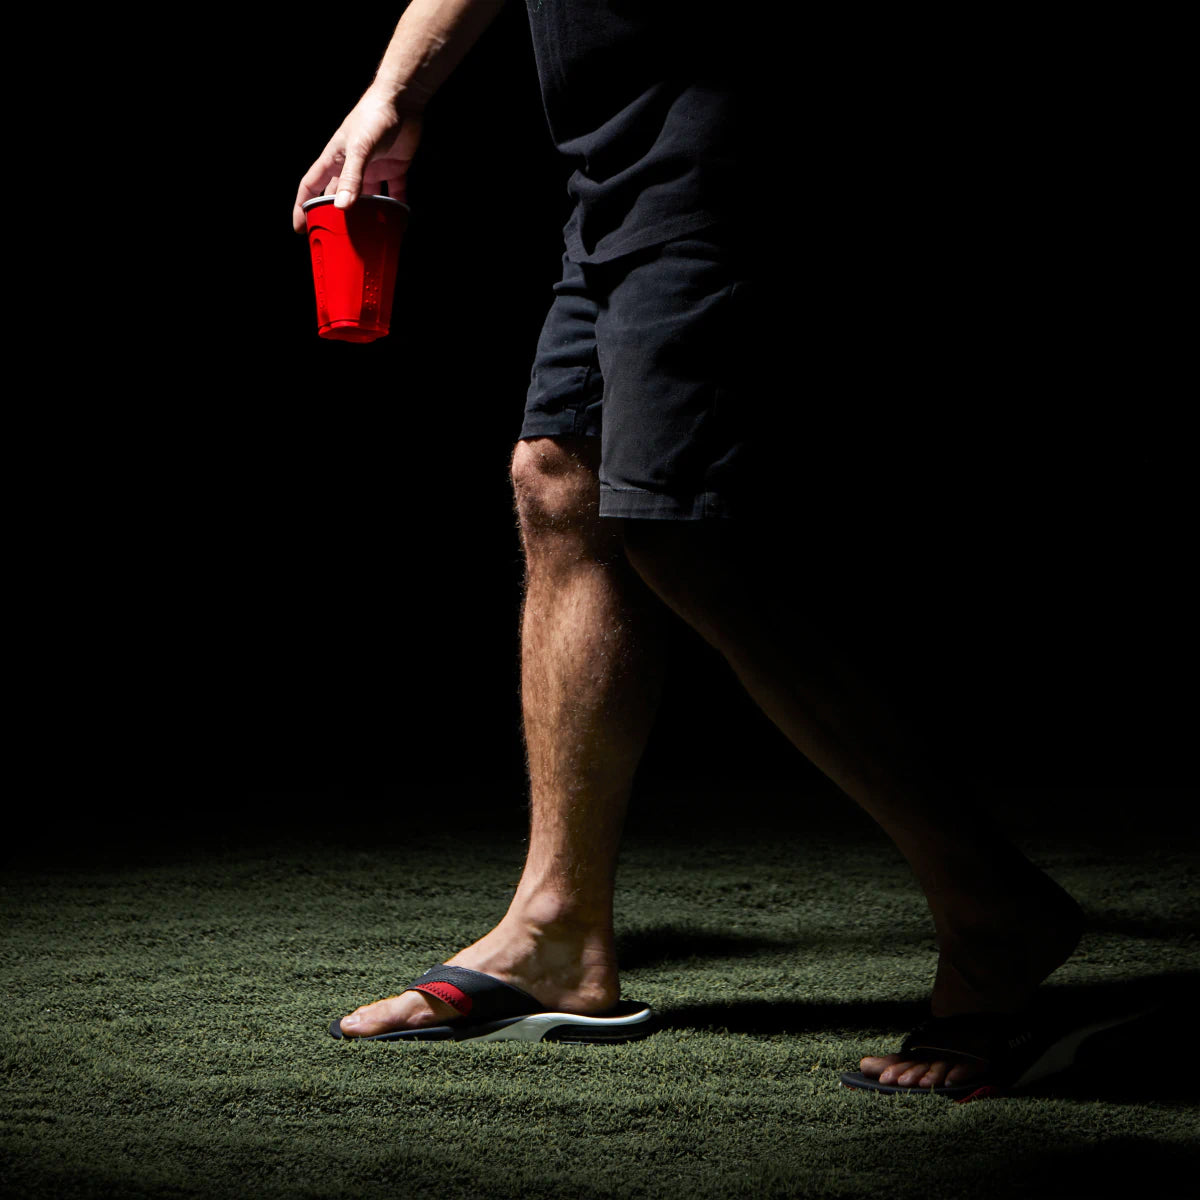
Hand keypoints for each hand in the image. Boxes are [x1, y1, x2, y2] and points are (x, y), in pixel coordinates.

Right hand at [293, 89, 423, 232]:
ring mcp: (372, 168)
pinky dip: (396, 207)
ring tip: (368, 237)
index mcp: (334, 159)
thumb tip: (342, 207)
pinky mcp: (393, 168)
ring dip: (366, 216)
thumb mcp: (359, 149)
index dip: (302, 206)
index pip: (311, 186)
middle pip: (337, 195)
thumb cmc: (373, 117)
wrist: (402, 100)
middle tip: (333, 239)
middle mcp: (350, 166)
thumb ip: (351, 178)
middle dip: (333, 216)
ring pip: (366, 199)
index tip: (300, 228)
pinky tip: (399, 222)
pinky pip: (393, 193)